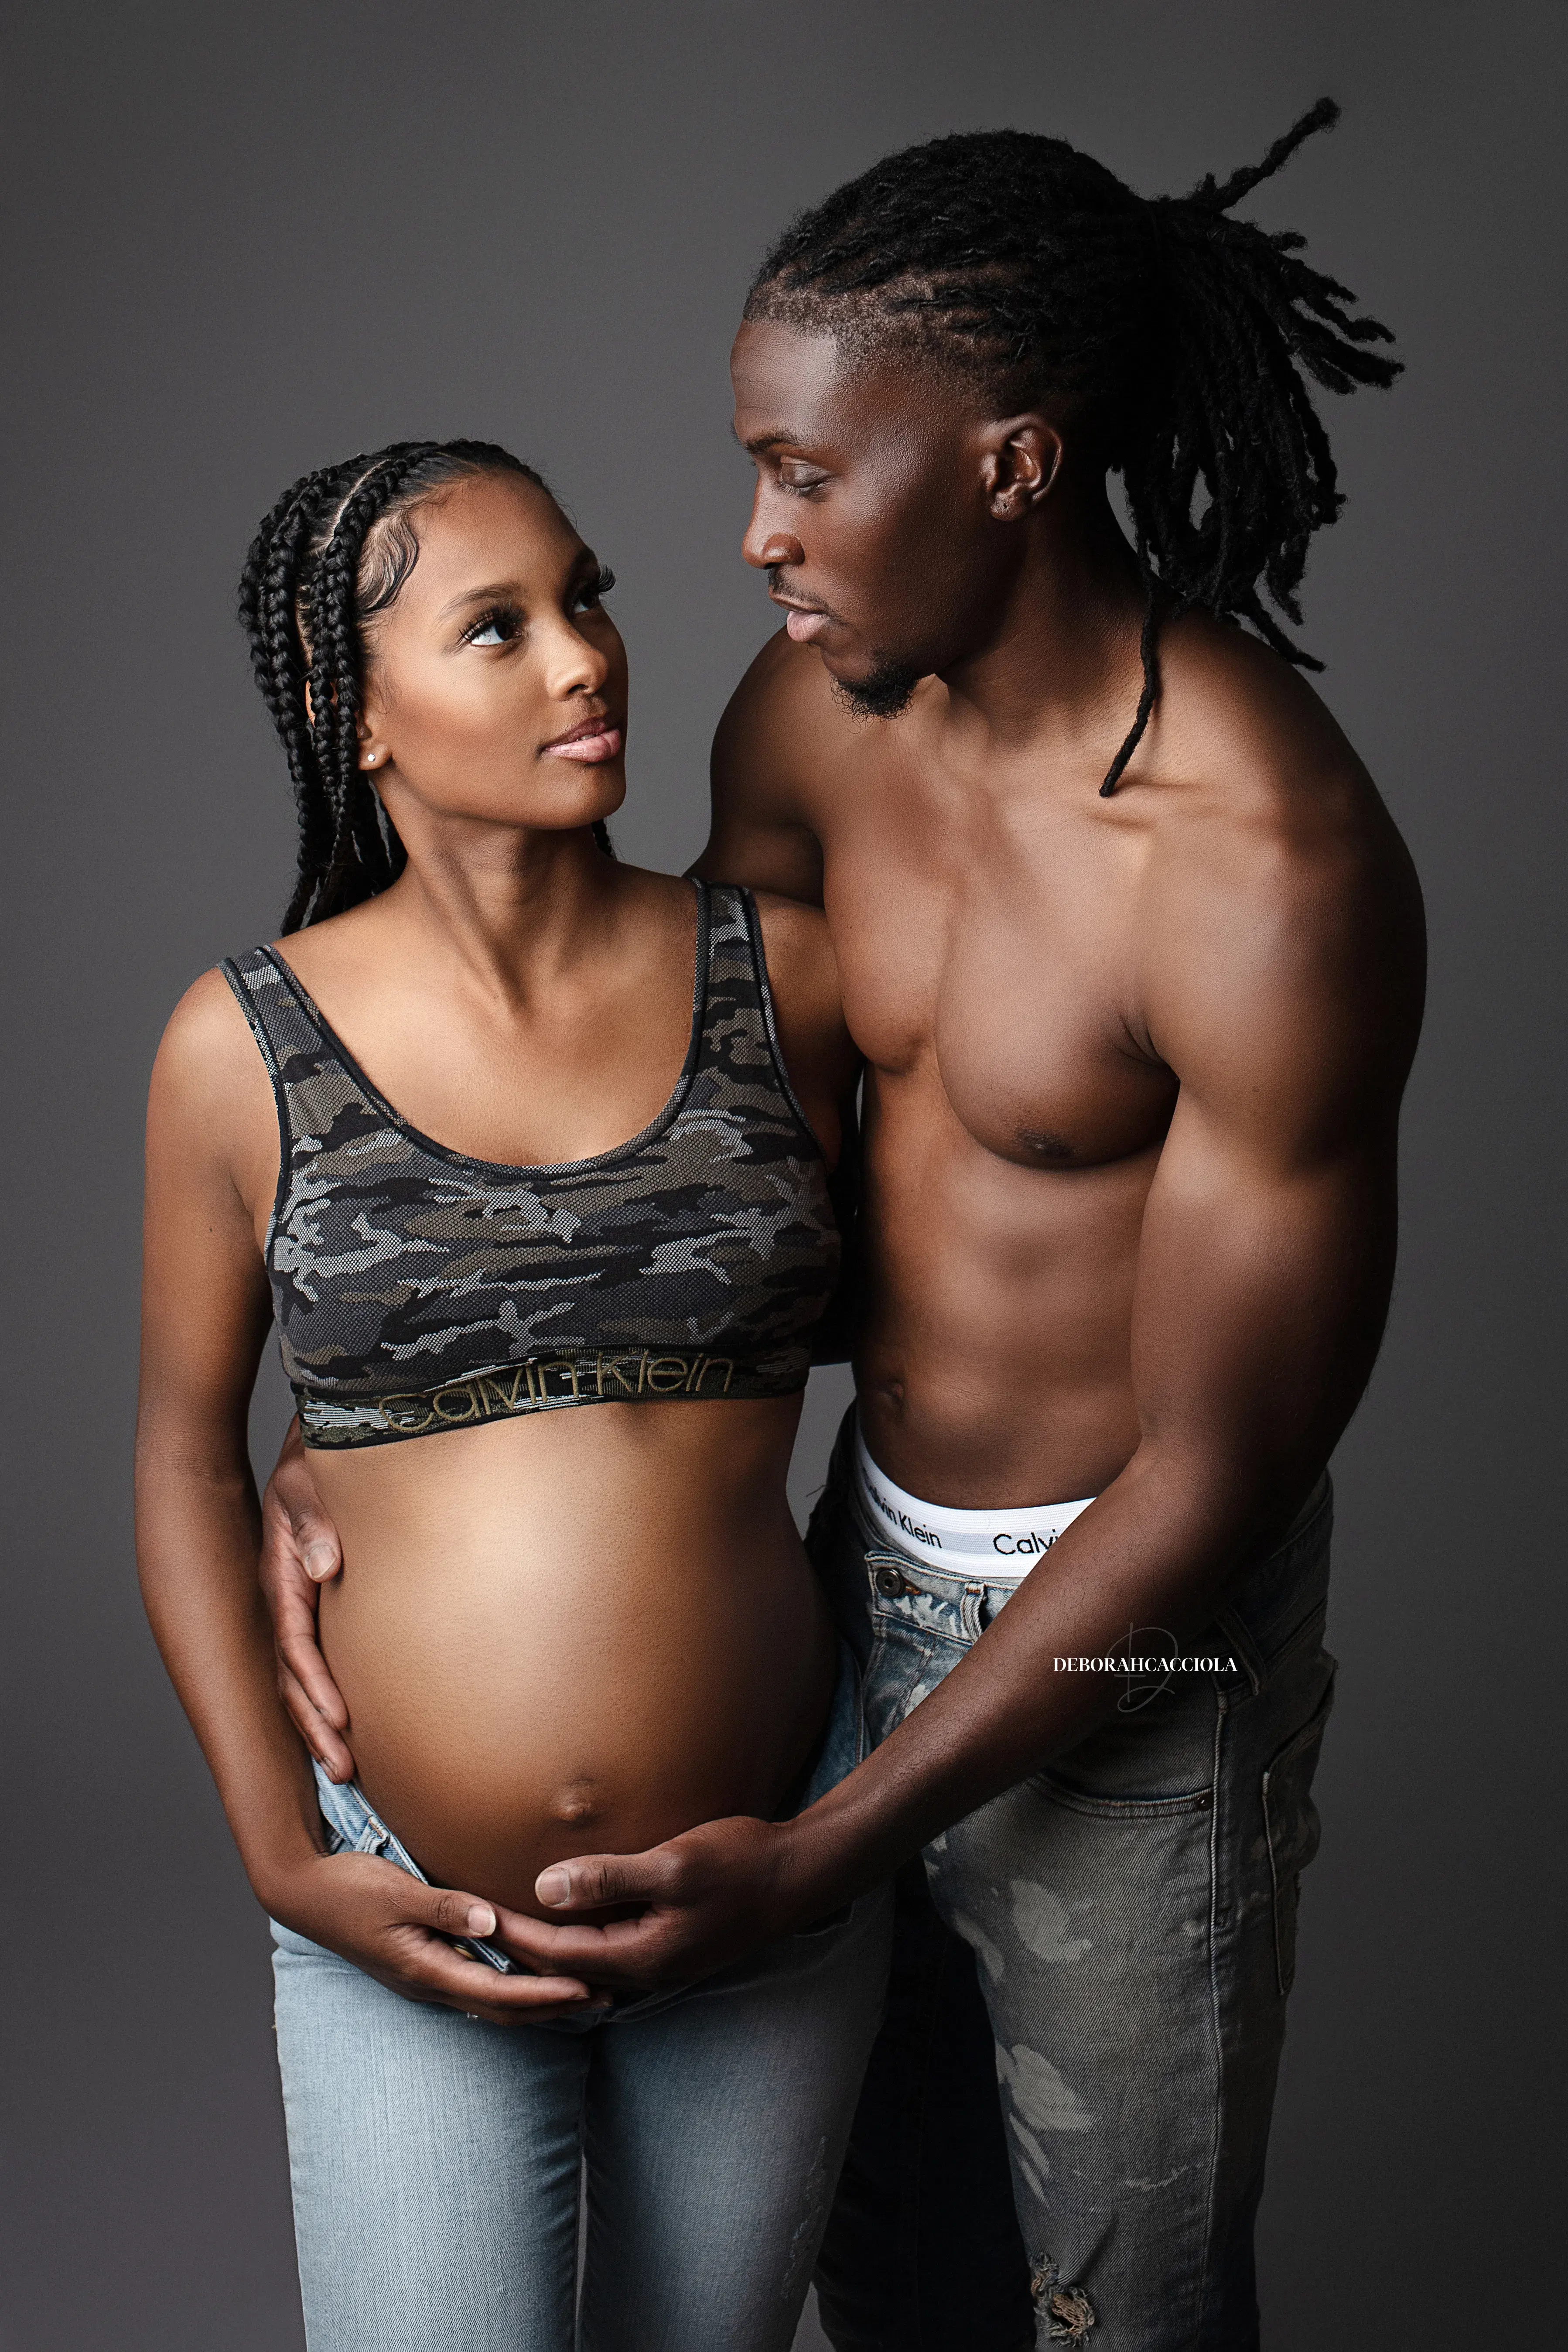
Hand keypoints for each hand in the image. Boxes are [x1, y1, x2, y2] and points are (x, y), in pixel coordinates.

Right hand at [260, 1420, 353, 1782]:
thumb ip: (313, 1521)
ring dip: (321, 1724)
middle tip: (344, 1771)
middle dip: (315, 1727)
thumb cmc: (314, 1462)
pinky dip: (328, 1697)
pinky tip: (352, 1727)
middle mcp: (287, 1598)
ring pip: (302, 1679)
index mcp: (282, 1576)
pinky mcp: (319, 1603)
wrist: (320, 1444)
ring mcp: (301, 1605)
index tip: (340, 1723)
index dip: (315, 1687)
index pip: (295, 1645)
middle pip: (294, 1678)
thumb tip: (326, 1564)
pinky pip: (319, 1660)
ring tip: (346, 1770)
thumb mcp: (307, 1483)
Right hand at [267, 1847, 610, 2026]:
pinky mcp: (422, 1962)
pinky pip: (477, 1983)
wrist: (304, 1893)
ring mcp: (425, 1975)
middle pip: (502, 2008)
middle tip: (605, 1996)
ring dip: (536, 1999)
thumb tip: (489, 1921)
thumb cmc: (349, 1888)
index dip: (545, 1995)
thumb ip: (444, 1906)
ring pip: (491, 2000)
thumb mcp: (397, 1891)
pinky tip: (529, 1970)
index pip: (499, 1992)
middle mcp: (429, 1981)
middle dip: (554, 2006)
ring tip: (581, 1990)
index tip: (588, 1989)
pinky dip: (511, 1984)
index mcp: (425, 1968)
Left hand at [487, 1814, 832, 1990]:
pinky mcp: (671, 1944)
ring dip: (546, 1944)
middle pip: (566, 1966)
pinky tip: (566, 1918)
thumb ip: (610, 1878)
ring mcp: (661, 1960)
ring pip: (586, 1959)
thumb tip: (546, 1887)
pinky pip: (609, 1947)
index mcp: (642, 1956)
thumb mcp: (673, 1864)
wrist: (797, 1876)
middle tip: (474, 1923)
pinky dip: (577, 1936)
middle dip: (519, 1947)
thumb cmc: (739, 1863)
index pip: (557, 1953)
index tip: (472, 1914)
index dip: (512, 1933)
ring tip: (506, 1924)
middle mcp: (647, 1968)